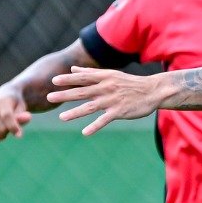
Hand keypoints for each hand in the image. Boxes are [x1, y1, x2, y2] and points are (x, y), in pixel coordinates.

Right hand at [0, 88, 31, 140]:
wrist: (3, 97)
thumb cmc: (15, 103)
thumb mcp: (21, 107)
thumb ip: (23, 115)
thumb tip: (28, 118)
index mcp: (1, 101)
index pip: (6, 116)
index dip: (13, 126)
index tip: (19, 135)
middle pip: (3, 129)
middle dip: (11, 129)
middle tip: (13, 120)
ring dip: (6, 132)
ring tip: (6, 121)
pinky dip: (1, 136)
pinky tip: (1, 126)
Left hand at [50, 68, 165, 134]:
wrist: (152, 91)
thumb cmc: (130, 83)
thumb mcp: (110, 75)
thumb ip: (90, 73)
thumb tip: (73, 69)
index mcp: (104, 78)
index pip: (82, 78)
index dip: (68, 79)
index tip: (53, 81)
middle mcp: (106, 88)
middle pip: (82, 92)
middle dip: (65, 95)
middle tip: (49, 97)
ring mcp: (112, 100)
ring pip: (90, 107)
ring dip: (75, 112)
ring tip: (62, 118)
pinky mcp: (120, 111)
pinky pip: (105, 120)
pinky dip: (95, 126)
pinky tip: (85, 133)